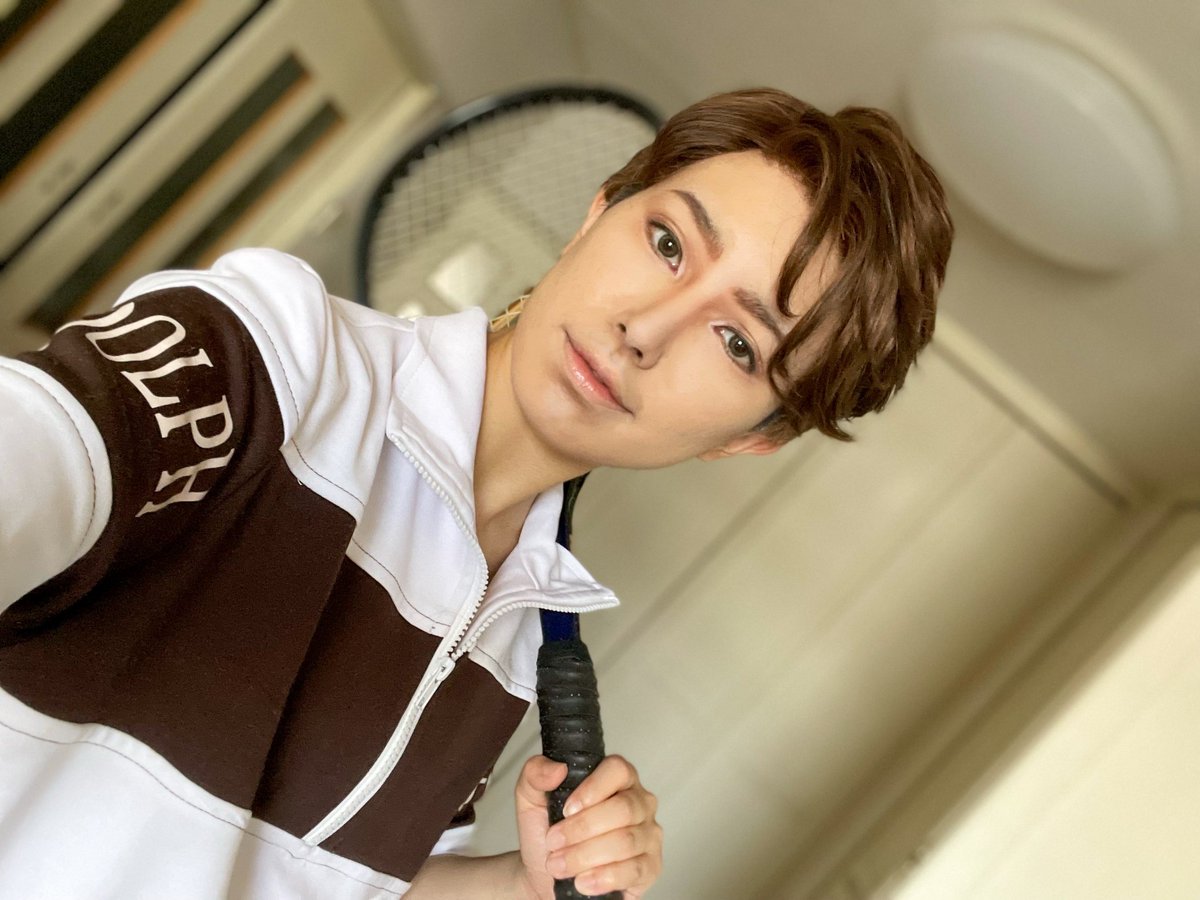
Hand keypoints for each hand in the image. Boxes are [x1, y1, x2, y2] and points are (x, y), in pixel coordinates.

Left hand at [514, 754, 662, 898]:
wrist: (546, 876)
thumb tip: (556, 769)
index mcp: (616, 779)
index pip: (617, 770)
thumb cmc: (548, 835)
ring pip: (626, 841)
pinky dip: (604, 878)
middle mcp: (639, 802)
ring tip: (559, 865)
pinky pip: (634, 871)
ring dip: (586, 856)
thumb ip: (535, 773)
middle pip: (623, 809)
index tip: (567, 809)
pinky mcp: (651, 867)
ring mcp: (648, 835)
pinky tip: (583, 881)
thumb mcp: (531, 799)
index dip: (592, 789)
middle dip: (582, 829)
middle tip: (555, 843)